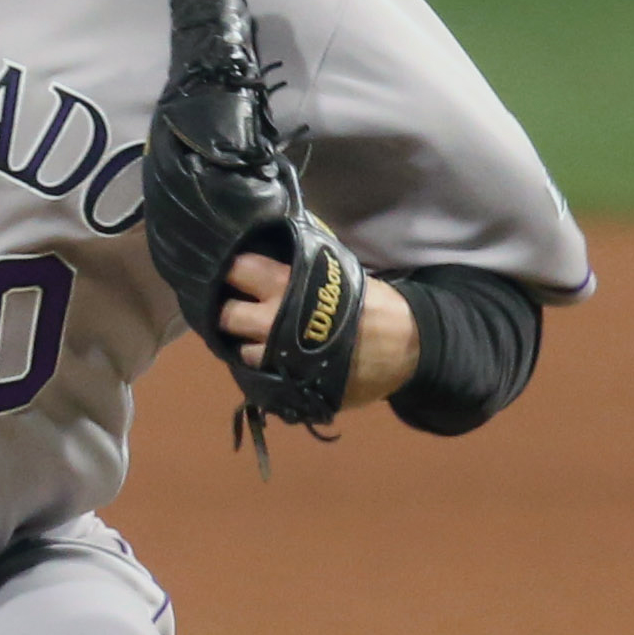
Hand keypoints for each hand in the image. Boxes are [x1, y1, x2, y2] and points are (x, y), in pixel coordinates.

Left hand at [219, 254, 420, 407]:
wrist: (406, 346)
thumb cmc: (373, 304)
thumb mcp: (337, 272)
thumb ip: (302, 265)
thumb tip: (275, 250)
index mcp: (286, 285)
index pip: (238, 269)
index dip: (230, 271)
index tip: (232, 273)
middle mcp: (273, 320)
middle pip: (227, 315)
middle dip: (229, 312)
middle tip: (240, 310)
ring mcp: (278, 357)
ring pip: (240, 352)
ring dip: (247, 346)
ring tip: (261, 341)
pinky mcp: (289, 384)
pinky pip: (260, 378)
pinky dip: (263, 370)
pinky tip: (275, 362)